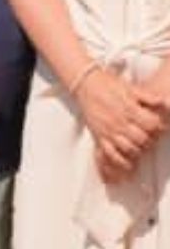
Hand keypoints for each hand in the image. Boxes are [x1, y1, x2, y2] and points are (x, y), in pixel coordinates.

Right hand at [74, 67, 166, 181]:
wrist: (86, 84)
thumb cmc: (109, 85)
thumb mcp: (132, 88)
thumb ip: (149, 97)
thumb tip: (165, 102)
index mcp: (130, 109)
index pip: (152, 125)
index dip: (160, 127)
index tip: (161, 127)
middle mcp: (119, 122)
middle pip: (142, 139)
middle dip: (151, 140)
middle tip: (152, 138)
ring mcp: (108, 130)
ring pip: (128, 148)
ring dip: (138, 150)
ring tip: (141, 147)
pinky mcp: (99, 136)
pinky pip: (109, 154)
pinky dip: (120, 161)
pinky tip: (128, 164)